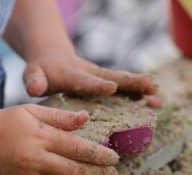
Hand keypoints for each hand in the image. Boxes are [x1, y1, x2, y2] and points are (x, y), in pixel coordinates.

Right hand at [0, 104, 119, 174]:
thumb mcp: (32, 110)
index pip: (78, 148)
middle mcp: (36, 159)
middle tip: (114, 174)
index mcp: (41, 137)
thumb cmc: (7, 122)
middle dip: (99, 174)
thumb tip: (86, 118)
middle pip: (76, 171)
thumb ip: (60, 116)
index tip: (115, 158)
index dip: (100, 155)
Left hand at [23, 50, 161, 107]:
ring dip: (140, 88)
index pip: (84, 80)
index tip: (111, 88)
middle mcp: (89, 73)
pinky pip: (124, 87)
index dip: (96, 85)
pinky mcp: (105, 81)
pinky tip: (156, 102)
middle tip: (150, 86)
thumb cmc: (41, 70)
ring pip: (122, 81)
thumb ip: (34, 80)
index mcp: (71, 75)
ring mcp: (100, 77)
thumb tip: (35, 88)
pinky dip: (139, 93)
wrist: (52, 57)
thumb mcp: (33, 74)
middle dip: (130, 82)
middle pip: (112, 77)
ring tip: (158, 95)